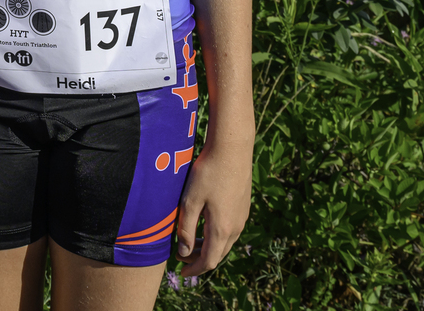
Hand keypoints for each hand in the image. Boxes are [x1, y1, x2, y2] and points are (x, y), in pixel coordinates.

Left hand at [173, 137, 251, 276]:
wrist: (232, 150)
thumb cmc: (208, 173)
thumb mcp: (190, 201)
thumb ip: (186, 228)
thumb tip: (184, 252)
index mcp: (222, 229)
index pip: (209, 261)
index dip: (194, 269)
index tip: (181, 273)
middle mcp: (235, 228)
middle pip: (218, 254)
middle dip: (200, 259)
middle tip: (182, 258)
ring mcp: (241, 218)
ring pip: (225, 242)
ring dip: (209, 247)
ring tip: (191, 244)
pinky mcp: (243, 208)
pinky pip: (230, 231)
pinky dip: (216, 236)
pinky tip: (205, 226)